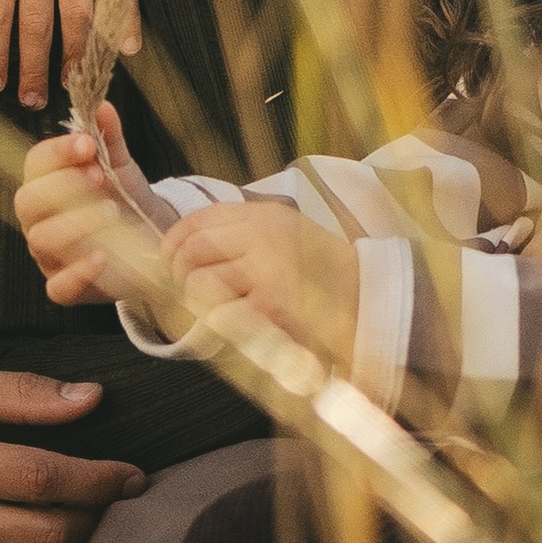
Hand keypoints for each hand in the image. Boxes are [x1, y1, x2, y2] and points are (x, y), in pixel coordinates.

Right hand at [15, 97, 163, 306]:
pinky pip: (58, 287)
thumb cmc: (125, 199)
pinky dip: (78, 273)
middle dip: (61, 186)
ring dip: (76, 223)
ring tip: (112, 211)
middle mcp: (40, 219)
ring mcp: (49, 255)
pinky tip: (102, 256)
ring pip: (42, 239)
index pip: (34, 164)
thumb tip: (101, 105)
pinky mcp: (67, 287)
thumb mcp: (120, 165)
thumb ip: (109, 137)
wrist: (151, 239)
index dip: (57, 152)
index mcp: (46, 184)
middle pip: (27, 201)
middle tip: (98, 177)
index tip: (89, 144)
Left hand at [161, 200, 358, 358]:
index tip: (169, 264)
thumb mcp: (285, 237)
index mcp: (263, 216)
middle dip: (180, 276)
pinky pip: (221, 315)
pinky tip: (243, 326)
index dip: (172, 244)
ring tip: (221, 311)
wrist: (372, 300)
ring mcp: (268, 271)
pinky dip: (223, 325)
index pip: (195, 220)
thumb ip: (241, 237)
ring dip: (201, 303)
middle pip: (190, 250)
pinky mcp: (273, 307)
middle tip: (192, 294)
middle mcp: (263, 236)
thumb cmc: (323, 275)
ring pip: (199, 282)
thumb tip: (182, 250)